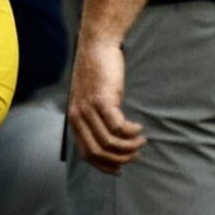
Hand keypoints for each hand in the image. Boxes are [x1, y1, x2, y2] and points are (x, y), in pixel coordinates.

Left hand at [67, 38, 146, 171]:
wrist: (96, 45)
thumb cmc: (96, 71)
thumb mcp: (90, 98)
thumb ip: (94, 117)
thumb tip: (110, 138)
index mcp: (74, 119)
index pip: (87, 153)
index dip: (104, 165)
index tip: (119, 169)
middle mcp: (78, 117)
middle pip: (98, 152)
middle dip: (119, 159)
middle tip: (135, 154)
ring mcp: (89, 109)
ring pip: (110, 142)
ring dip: (129, 146)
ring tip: (140, 140)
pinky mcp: (102, 100)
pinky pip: (118, 127)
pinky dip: (130, 131)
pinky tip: (138, 127)